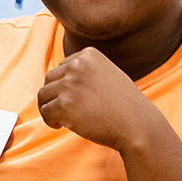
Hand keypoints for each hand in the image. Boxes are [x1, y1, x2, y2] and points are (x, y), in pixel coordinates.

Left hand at [37, 47, 158, 151]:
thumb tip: (55, 77)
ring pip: (44, 95)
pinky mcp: (65, 104)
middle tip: (68, 111)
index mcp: (88, 54)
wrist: (138, 125)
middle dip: (55, 96)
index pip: (62, 68)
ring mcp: (70, 84)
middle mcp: (78, 65)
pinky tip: (62, 126)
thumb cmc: (123, 105)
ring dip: (50, 108)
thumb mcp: (107, 75)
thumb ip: (84, 71)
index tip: (76, 99)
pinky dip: (50, 121)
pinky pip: (46, 112)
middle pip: (49, 79)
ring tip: (63, 119)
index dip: (64, 86)